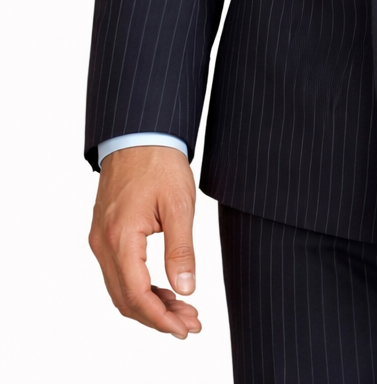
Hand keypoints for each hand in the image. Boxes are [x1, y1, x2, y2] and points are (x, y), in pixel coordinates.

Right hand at [89, 145, 200, 338]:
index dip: (161, 319)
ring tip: (183, 310)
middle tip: (191, 323)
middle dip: (158, 317)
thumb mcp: (179, 205)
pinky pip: (118, 273)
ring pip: (120, 289)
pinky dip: (140, 287)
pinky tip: (165, 289)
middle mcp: (103, 243)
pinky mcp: (105, 233)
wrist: (139, 132)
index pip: (137, 295)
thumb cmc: (160, 162)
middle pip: (126, 299)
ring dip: (150, 305)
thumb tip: (186, 289)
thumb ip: (181, 250)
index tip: (185, 329)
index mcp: (120, 237)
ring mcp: (100, 239)